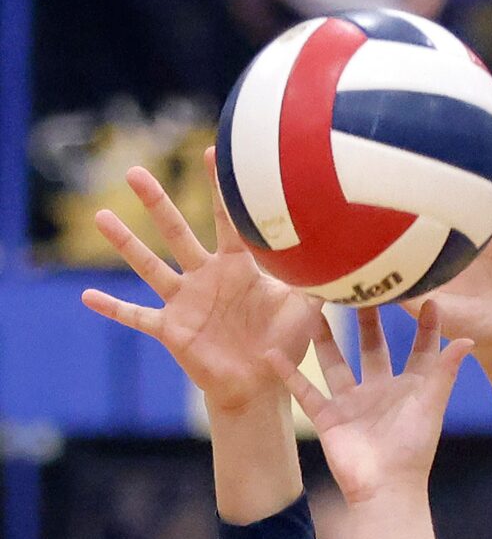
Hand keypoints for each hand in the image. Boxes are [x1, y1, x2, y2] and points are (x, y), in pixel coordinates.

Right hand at [81, 153, 324, 413]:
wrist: (260, 387)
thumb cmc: (284, 346)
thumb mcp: (308, 311)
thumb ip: (324, 279)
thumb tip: (357, 251)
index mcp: (236, 267)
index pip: (227, 220)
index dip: (220, 190)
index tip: (211, 151)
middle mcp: (205, 278)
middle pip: (176, 233)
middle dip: (156, 203)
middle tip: (133, 171)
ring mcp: (185, 302)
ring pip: (150, 266)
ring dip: (126, 244)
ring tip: (100, 218)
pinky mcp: (172, 331)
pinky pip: (138, 317)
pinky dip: (114, 309)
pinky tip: (87, 297)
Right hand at [272, 301, 472, 503]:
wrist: (384, 489)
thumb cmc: (412, 450)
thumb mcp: (431, 406)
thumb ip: (445, 372)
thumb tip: (468, 339)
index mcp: (409, 389)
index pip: (419, 350)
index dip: (424, 326)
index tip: (426, 296)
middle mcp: (379, 391)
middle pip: (372, 347)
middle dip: (367, 319)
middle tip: (360, 286)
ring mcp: (352, 404)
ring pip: (335, 362)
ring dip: (323, 337)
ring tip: (312, 306)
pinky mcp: (329, 418)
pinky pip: (305, 391)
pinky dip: (288, 373)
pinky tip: (273, 350)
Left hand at [403, 97, 491, 361]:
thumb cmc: (473, 322)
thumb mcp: (437, 308)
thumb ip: (409, 296)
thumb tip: (368, 293)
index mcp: (471, 230)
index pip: (455, 191)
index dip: (441, 165)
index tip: (424, 124)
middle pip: (489, 170)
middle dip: (482, 135)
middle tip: (474, 90)